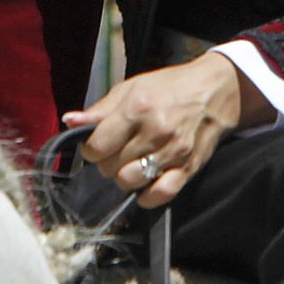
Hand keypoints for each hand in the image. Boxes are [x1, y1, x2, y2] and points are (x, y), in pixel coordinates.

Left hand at [61, 52, 273, 207]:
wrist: (214, 91)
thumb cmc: (168, 87)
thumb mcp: (131, 88)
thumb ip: (100, 109)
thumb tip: (70, 121)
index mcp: (136, 108)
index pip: (96, 147)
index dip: (91, 149)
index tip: (97, 144)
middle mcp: (155, 131)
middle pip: (110, 167)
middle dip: (107, 161)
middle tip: (118, 150)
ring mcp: (173, 152)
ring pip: (129, 182)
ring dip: (124, 177)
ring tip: (131, 163)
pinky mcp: (189, 168)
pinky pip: (159, 195)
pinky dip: (146, 196)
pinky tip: (145, 182)